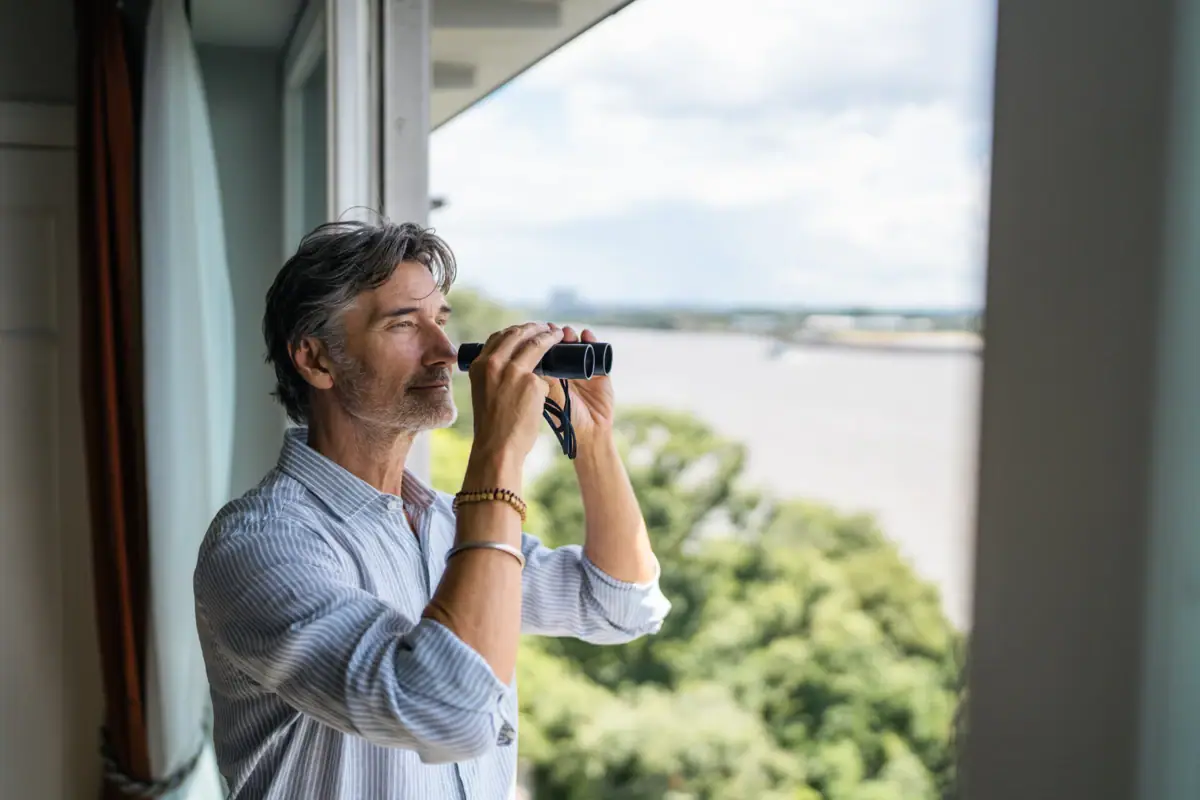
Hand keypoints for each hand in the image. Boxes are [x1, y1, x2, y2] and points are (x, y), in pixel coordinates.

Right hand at [467, 322, 564, 462]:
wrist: (497, 448)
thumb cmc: (492, 427)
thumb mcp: (484, 393)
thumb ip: (494, 378)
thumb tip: (509, 370)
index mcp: (478, 366)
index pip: (498, 337)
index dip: (515, 331)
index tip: (526, 331)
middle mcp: (493, 363)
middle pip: (516, 334)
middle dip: (533, 327)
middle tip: (545, 328)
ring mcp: (513, 371)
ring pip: (535, 343)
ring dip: (548, 334)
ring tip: (558, 334)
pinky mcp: (531, 381)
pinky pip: (547, 366)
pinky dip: (557, 357)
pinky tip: (565, 354)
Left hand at [544, 326, 614, 446]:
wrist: (588, 433)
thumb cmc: (565, 418)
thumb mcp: (548, 396)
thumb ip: (542, 379)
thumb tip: (527, 358)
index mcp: (552, 376)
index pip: (545, 352)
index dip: (540, 340)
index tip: (534, 331)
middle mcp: (567, 370)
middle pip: (561, 345)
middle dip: (555, 335)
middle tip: (550, 328)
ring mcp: (585, 370)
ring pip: (578, 345)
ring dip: (572, 336)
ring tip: (567, 332)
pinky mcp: (601, 372)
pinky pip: (598, 352)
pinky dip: (593, 341)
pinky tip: (587, 335)